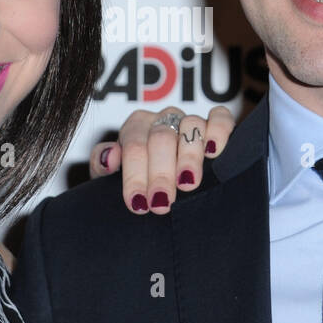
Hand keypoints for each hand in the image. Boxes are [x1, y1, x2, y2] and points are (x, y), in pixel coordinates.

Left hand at [89, 106, 235, 214]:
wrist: (158, 188)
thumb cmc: (138, 184)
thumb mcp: (111, 179)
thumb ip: (102, 166)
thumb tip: (109, 157)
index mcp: (135, 127)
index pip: (133, 146)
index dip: (135, 175)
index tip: (139, 203)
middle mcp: (162, 119)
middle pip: (161, 138)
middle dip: (161, 174)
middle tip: (162, 203)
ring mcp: (190, 120)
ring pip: (191, 126)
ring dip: (189, 156)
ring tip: (188, 183)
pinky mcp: (216, 124)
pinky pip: (220, 118)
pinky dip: (219, 131)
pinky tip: (214, 152)